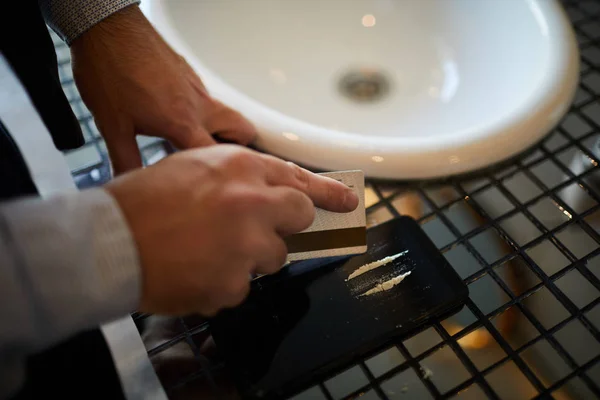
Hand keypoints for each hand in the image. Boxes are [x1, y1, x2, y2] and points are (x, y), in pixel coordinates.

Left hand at [70, 5, 256, 174]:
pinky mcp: (190, 75)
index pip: (217, 157)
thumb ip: (125, 160)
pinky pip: (208, 100)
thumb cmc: (109, 70)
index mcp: (183, 122)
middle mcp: (199, 104)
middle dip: (237, 149)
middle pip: (243, 131)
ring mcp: (197, 87)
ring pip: (226, 114)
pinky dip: (202, 113)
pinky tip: (175, 116)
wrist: (106, 27)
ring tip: (192, 140)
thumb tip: (128, 183)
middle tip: (217, 161)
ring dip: (219, 130)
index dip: (221, 175)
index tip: (216, 184)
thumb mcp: (112, 125)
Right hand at [105, 145, 358, 315]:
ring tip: (206, 251)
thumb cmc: (141, 202)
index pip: (299, 179)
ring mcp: (248, 244)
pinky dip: (223, 283)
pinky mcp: (235, 282)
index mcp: (241, 167)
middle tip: (254, 231)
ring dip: (249, 258)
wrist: (108, 241)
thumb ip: (237, 178)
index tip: (348, 201)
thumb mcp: (192, 167)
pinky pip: (243, 286)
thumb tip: (266, 195)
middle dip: (283, 226)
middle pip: (299, 217)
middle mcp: (253, 202)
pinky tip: (194, 271)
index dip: (326, 192)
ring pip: (272, 257)